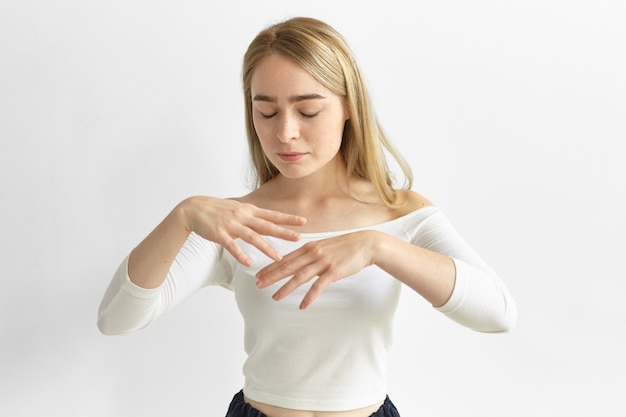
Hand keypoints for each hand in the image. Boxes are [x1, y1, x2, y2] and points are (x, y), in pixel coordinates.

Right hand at [182, 196, 306, 265]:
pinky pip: (232, 246)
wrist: (193, 208)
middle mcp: (242, 216)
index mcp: (248, 210)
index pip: (272, 215)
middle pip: (267, 225)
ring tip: (278, 257)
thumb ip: (252, 216)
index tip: (303, 221)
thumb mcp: (237, 208)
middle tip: (298, 238)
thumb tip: (266, 220)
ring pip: (252, 237)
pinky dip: (241, 254)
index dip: (288, 218)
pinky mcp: (220, 234)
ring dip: (266, 247)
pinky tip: (249, 263)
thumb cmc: (217, 210)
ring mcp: (231, 225)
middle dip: (283, 232)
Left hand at [255, 231, 378, 308]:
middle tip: (258, 285)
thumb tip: (297, 261)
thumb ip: (310, 253)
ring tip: (275, 297)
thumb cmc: (344, 246)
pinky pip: (318, 286)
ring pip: (299, 276)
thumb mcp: (324, 246)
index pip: (285, 258)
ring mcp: (323, 262)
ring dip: (285, 288)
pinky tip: (302, 306)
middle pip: (287, 266)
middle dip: (271, 276)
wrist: (365, 244)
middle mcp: (313, 254)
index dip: (270, 267)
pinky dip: (309, 297)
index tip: (258, 274)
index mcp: (309, 247)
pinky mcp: (334, 272)